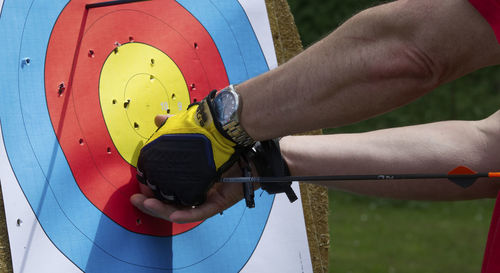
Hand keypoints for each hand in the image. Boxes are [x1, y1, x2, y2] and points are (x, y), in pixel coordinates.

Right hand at [135, 91, 240, 205]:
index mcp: (190, 178)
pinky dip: (185, 214)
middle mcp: (197, 191)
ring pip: (181, 210)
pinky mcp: (218, 203)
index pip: (166, 188)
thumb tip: (157, 119)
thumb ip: (175, 128)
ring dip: (162, 210)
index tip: (137, 184)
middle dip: (151, 203)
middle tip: (136, 198)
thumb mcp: (193, 134)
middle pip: (170, 202)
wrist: (246, 142)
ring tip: (147, 204)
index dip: (151, 188)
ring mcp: (207, 198)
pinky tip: (172, 214)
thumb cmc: (223, 141)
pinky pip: (199, 212)